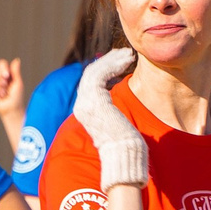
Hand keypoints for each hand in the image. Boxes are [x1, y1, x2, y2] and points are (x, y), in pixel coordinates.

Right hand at [0, 55, 26, 119]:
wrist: (11, 108)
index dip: (2, 67)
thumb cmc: (17, 96)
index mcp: (7, 73)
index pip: (1, 63)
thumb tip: (17, 59)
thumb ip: (16, 71)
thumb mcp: (17, 82)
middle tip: (4, 82)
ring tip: (3, 92)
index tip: (7, 75)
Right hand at [72, 48, 144, 187]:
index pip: (91, 83)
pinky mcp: (95, 100)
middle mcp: (82, 106)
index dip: (105, 69)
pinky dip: (112, 64)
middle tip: (125, 53)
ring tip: (128, 54)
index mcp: (85, 111)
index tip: (121, 62)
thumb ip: (112, 112)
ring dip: (112, 60)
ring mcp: (86, 103)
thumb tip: (118, 108)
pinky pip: (100, 74)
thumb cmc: (124, 145)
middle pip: (91, 74)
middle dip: (108, 61)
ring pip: (95, 71)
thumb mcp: (116, 124)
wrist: (123, 156)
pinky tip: (126, 61)